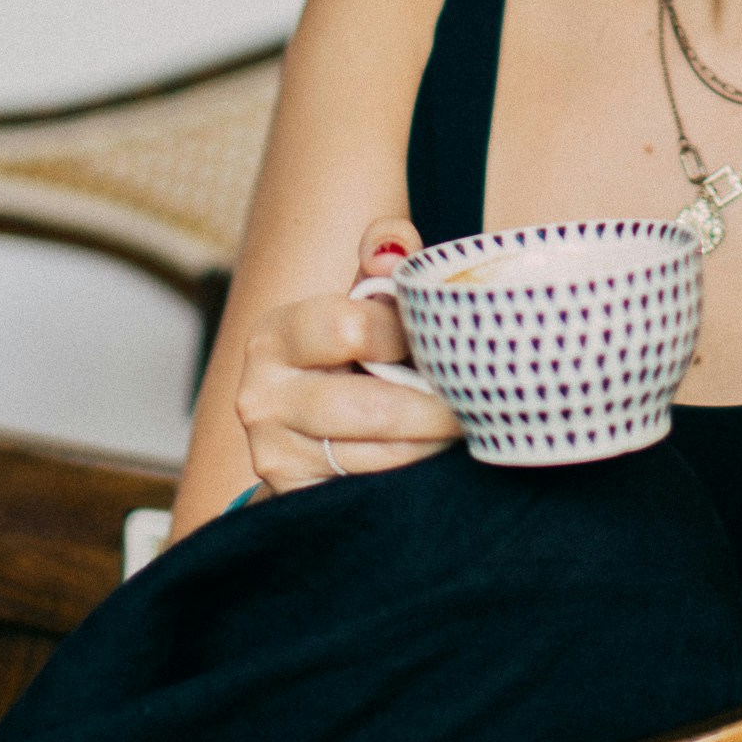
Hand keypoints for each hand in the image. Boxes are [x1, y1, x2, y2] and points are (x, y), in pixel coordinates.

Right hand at [233, 215, 461, 491]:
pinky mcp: (294, 494)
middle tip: (480, 398)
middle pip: (372, 407)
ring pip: (379, 455)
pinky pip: (370, 487)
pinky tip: (438, 457)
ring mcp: (273, 452)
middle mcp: (260, 396)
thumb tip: (394, 246)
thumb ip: (382, 261)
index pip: (354, 329)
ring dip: (433, 443)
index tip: (446, 339)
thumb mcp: (362, 299)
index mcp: (275, 335)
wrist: (309, 427)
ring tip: (470, 425)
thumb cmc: (351, 350)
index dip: (409, 335)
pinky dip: (413, 473)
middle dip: (437, 404)